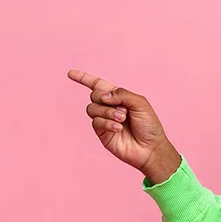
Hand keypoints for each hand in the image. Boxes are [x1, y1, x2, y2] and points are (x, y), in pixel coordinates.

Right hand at [67, 69, 180, 183]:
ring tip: (122, 119)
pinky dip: (107, 123)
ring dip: (108, 112)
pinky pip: (95, 122)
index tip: (70, 73)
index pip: (97, 84)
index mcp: (118, 96)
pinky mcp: (101, 133)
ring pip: (92, 108)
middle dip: (105, 99)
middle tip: (123, 110)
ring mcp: (104, 120)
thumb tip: (103, 96)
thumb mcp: (140, 103)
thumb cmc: (149, 125)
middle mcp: (109, 107)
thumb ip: (121, 94)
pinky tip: (118, 129)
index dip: (83, 78)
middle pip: (94, 95)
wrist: (150, 148)